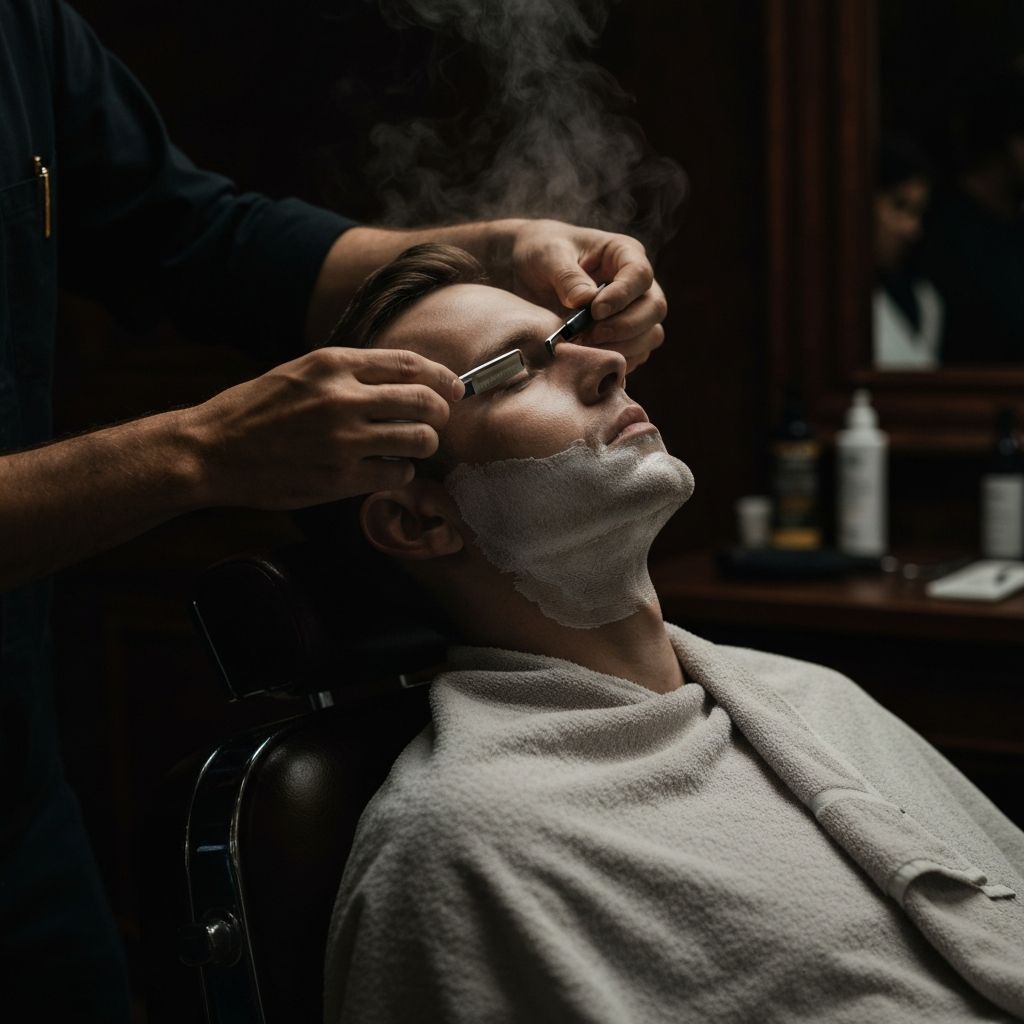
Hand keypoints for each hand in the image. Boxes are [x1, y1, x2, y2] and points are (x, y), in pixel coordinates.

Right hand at [185, 347, 464, 508]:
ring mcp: (342, 440)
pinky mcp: (339, 479)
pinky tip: (387, 469)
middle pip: (423, 402)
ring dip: (424, 445)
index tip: (456, 389)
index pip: (409, 364)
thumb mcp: (300, 372)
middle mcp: (341, 398)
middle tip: (435, 423)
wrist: (211, 451)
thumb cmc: (255, 410)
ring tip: (411, 448)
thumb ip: (348, 373)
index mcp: (332, 364)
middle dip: (439, 414)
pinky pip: (397, 473)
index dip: (442, 377)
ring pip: (418, 439)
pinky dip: (401, 471)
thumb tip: (403, 380)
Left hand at [509, 220, 667, 372]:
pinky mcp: (625, 338)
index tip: (595, 311)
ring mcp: (635, 312)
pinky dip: (616, 360)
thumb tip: (586, 301)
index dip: (622, 296)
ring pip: (650, 335)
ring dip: (622, 348)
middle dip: (625, 327)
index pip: (640, 275)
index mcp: (624, 253)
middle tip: (591, 335)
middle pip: (654, 308)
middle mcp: (637, 284)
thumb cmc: (543, 252)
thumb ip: (567, 277)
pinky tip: (590, 359)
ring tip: (585, 348)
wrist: (530, 273)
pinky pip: (636, 355)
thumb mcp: (549, 255)